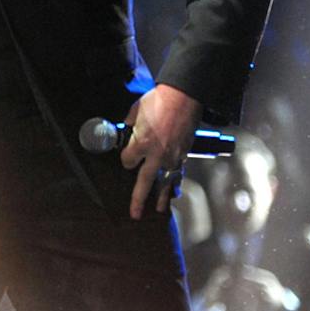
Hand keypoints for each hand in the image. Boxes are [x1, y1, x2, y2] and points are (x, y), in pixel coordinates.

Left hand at [119, 83, 203, 218]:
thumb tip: (125, 130)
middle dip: (138, 199)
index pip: (127, 162)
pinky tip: (173, 192)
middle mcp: (156, 154)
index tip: (127, 156)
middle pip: (144, 182)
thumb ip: (129, 125)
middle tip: (134, 214)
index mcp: (141, 143)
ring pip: (165, 182)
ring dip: (161, 197)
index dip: (126, 159)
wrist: (184, 96)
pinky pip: (178, 173)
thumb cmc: (158, 101)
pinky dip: (175, 183)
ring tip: (158, 209)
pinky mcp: (183, 154)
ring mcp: (172, 156)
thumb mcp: (135, 111)